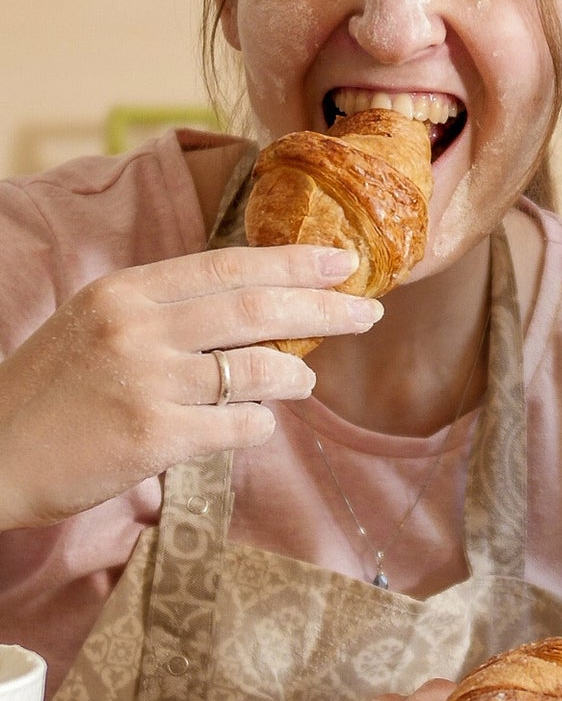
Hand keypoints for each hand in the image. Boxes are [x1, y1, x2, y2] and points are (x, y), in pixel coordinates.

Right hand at [0, 243, 382, 529]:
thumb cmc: (54, 392)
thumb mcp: (98, 325)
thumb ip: (168, 312)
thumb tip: (256, 306)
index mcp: (125, 293)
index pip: (229, 266)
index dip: (294, 264)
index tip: (344, 264)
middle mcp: (137, 328)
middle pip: (256, 309)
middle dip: (324, 309)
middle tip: (369, 313)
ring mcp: (145, 381)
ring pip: (258, 369)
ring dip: (295, 374)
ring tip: (305, 380)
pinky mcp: (153, 436)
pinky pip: (239, 425)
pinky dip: (261, 424)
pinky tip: (258, 424)